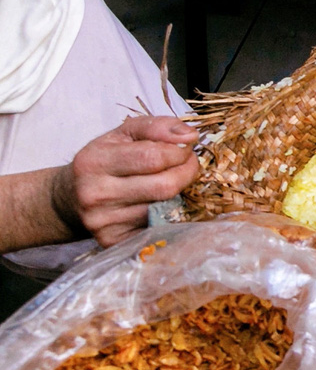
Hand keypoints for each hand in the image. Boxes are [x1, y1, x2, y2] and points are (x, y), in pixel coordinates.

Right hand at [49, 117, 200, 245]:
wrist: (71, 197)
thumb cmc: (105, 160)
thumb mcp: (124, 133)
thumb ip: (158, 126)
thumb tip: (189, 136)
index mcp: (94, 162)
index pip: (153, 157)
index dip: (180, 152)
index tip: (185, 149)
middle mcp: (95, 194)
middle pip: (164, 186)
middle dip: (186, 172)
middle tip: (186, 165)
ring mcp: (103, 222)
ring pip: (165, 208)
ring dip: (180, 193)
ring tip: (171, 182)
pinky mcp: (113, 242)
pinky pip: (159, 229)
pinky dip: (170, 215)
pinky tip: (163, 203)